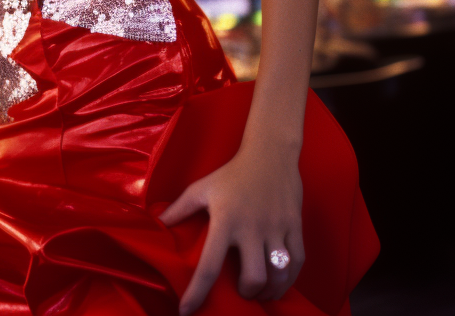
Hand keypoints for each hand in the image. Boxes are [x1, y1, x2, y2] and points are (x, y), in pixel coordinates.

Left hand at [159, 143, 304, 314]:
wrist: (268, 154)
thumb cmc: (231, 174)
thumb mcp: (201, 188)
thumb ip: (180, 209)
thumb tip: (157, 224)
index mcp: (224, 219)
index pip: (208, 265)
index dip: (196, 293)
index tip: (186, 311)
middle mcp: (251, 227)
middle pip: (253, 277)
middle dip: (246, 292)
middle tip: (240, 290)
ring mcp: (276, 227)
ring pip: (278, 274)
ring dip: (269, 290)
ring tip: (261, 290)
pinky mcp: (295, 226)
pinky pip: (297, 263)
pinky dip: (289, 279)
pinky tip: (280, 281)